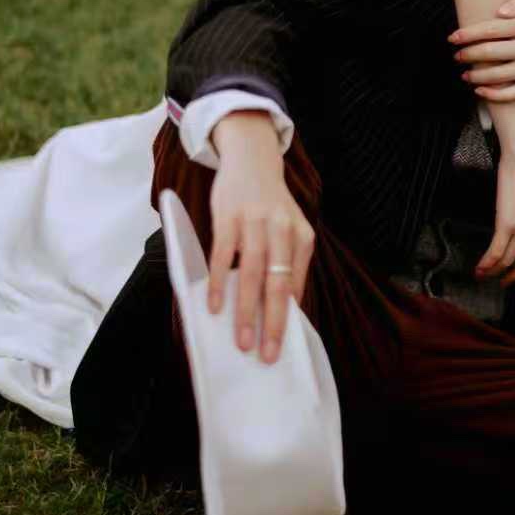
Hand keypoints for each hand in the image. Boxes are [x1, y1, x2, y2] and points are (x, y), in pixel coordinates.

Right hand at [206, 115, 315, 364]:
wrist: (251, 159)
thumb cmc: (270, 205)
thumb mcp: (289, 230)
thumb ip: (288, 264)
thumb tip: (286, 309)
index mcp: (302, 236)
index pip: (295, 284)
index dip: (289, 317)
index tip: (283, 347)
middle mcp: (282, 229)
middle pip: (278, 283)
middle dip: (273, 323)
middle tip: (266, 355)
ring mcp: (254, 222)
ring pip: (251, 273)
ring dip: (246, 310)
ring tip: (241, 340)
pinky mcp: (228, 216)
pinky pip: (222, 255)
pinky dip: (217, 282)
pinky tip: (212, 305)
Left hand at [449, 0, 514, 103]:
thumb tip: (498, 12)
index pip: (492, 29)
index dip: (469, 34)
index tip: (453, 38)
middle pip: (491, 52)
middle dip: (468, 55)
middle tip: (457, 56)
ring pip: (498, 75)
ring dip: (476, 76)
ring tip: (465, 74)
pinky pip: (511, 94)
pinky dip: (492, 95)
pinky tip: (480, 90)